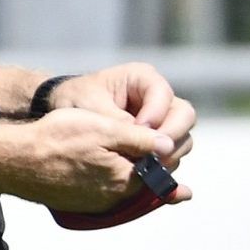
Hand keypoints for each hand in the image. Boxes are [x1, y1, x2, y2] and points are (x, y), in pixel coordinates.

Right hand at [0, 104, 186, 215]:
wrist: (13, 159)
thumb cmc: (56, 138)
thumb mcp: (103, 128)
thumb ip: (141, 139)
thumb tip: (169, 145)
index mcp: (125, 180)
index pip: (161, 170)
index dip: (167, 153)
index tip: (171, 140)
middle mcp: (114, 198)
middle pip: (146, 181)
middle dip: (155, 164)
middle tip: (163, 146)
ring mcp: (97, 203)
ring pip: (127, 186)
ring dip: (135, 172)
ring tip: (143, 155)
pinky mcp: (82, 203)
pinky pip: (107, 191)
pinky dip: (114, 179)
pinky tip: (113, 164)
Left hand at [47, 62, 199, 166]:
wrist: (65, 112)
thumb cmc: (76, 100)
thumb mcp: (90, 106)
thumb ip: (116, 122)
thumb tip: (144, 141)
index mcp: (143, 79)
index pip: (163, 95)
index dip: (156, 115)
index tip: (138, 132)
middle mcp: (159, 97)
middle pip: (184, 116)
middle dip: (171, 137)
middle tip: (154, 156)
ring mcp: (163, 119)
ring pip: (183, 137)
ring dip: (169, 154)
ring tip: (148, 166)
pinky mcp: (159, 138)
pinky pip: (172, 151)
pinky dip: (163, 163)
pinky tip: (146, 171)